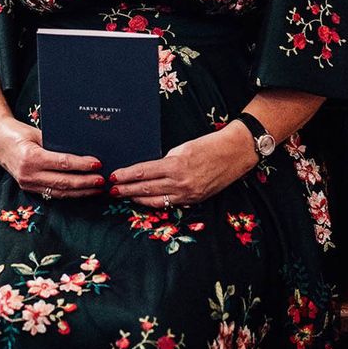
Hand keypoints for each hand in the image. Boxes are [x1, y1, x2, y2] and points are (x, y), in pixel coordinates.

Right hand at [0, 118, 104, 199]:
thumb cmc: (19, 133)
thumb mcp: (38, 134)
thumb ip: (57, 144)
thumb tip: (82, 150)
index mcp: (31, 157)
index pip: (62, 163)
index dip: (82, 165)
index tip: (97, 164)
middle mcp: (28, 174)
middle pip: (63, 182)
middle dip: (85, 182)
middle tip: (102, 180)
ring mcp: (27, 183)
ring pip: (59, 191)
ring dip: (80, 191)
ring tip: (96, 188)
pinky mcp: (28, 188)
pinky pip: (52, 193)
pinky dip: (69, 193)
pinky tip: (81, 191)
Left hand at [109, 122, 257, 207]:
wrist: (235, 153)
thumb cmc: (209, 145)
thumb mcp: (183, 148)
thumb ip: (166, 161)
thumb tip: (152, 170)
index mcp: (176, 166)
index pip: (143, 172)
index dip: (126, 176)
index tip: (113, 177)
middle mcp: (180, 183)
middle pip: (146, 189)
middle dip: (127, 190)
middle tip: (111, 191)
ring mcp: (188, 194)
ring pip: (156, 200)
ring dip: (138, 199)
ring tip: (124, 196)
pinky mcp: (195, 199)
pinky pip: (170, 204)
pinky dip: (156, 203)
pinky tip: (146, 201)